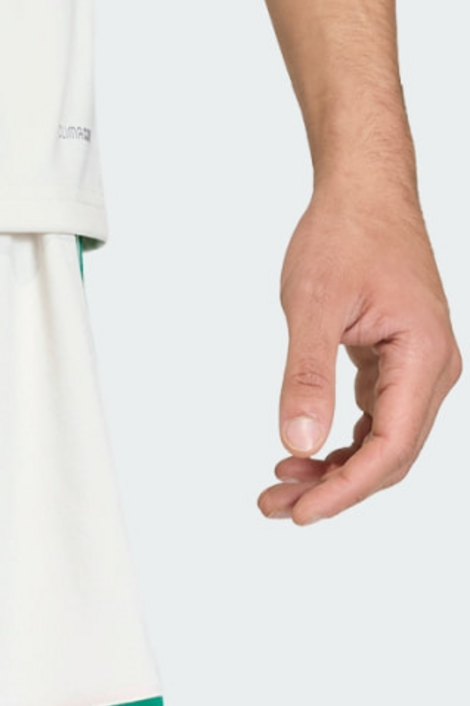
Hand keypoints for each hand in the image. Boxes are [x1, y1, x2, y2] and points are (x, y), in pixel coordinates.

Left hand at [262, 178, 459, 523]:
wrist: (363, 193)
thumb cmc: (345, 234)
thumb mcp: (313, 305)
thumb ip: (306, 377)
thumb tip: (298, 443)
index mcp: (423, 355)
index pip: (391, 448)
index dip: (345, 490)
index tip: (300, 513)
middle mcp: (432, 368)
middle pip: (390, 457)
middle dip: (333, 490)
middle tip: (273, 506)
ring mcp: (419, 369)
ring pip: (383, 446)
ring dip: (334, 474)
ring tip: (277, 488)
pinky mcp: (399, 366)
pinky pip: (377, 424)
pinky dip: (341, 448)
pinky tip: (300, 457)